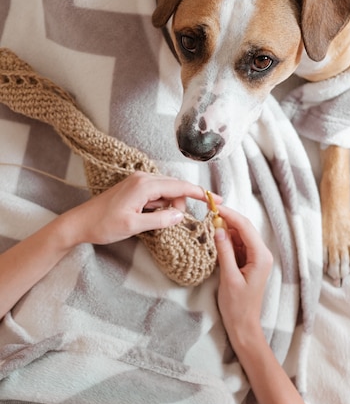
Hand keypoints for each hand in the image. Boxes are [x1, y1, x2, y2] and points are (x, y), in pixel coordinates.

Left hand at [64, 171, 213, 245]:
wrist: (79, 223)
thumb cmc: (103, 225)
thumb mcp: (134, 226)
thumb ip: (160, 220)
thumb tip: (180, 217)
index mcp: (144, 184)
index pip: (180, 186)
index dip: (200, 193)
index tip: (217, 200)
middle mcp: (143, 177)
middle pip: (175, 187)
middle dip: (180, 205)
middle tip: (173, 224)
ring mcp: (138, 181)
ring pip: (167, 191)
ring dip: (169, 207)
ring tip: (156, 222)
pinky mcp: (135, 187)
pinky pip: (157, 194)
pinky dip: (160, 206)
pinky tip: (150, 217)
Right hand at [214, 206, 272, 349]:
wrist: (243, 325)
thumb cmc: (237, 306)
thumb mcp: (228, 277)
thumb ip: (225, 251)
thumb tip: (218, 229)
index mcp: (261, 256)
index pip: (245, 227)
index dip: (229, 215)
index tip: (213, 207)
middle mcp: (262, 254)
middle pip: (244, 228)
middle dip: (227, 219)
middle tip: (208, 212)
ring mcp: (256, 258)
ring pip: (240, 235)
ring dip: (226, 229)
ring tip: (209, 224)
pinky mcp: (248, 262)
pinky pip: (238, 245)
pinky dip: (226, 240)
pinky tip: (215, 238)